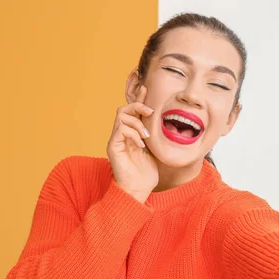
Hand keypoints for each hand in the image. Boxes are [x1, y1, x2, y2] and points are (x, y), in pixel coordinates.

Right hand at [106, 85, 158, 202]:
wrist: (138, 190)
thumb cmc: (147, 174)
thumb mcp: (155, 150)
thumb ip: (154, 135)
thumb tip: (165, 122)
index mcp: (131, 134)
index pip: (133, 112)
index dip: (139, 99)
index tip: (146, 89)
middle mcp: (121, 135)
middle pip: (123, 109)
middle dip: (137, 105)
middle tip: (150, 112)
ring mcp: (116, 140)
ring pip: (121, 116)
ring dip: (136, 122)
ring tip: (146, 135)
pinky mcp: (112, 147)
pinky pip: (120, 130)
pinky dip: (132, 133)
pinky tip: (141, 144)